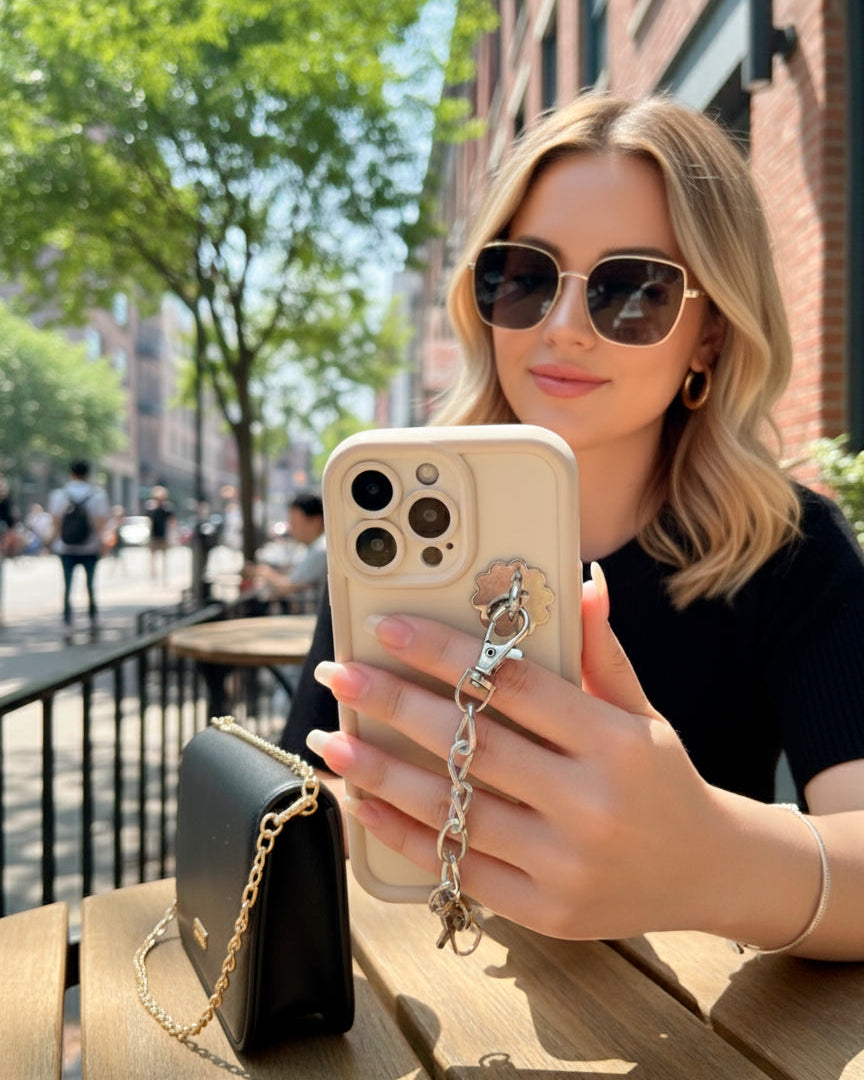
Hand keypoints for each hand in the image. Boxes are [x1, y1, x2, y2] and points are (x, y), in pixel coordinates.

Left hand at [308, 568, 731, 940]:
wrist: (709, 873)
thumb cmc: (665, 780)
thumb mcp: (643, 712)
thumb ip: (603, 652)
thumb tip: (581, 581)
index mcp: (614, 743)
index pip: (513, 684)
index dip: (444, 652)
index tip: (388, 629)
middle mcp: (589, 803)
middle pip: (470, 743)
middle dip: (393, 702)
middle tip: (338, 674)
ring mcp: (563, 863)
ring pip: (452, 809)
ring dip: (378, 771)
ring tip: (331, 737)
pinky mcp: (543, 909)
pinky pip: (456, 867)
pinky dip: (400, 835)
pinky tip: (360, 802)